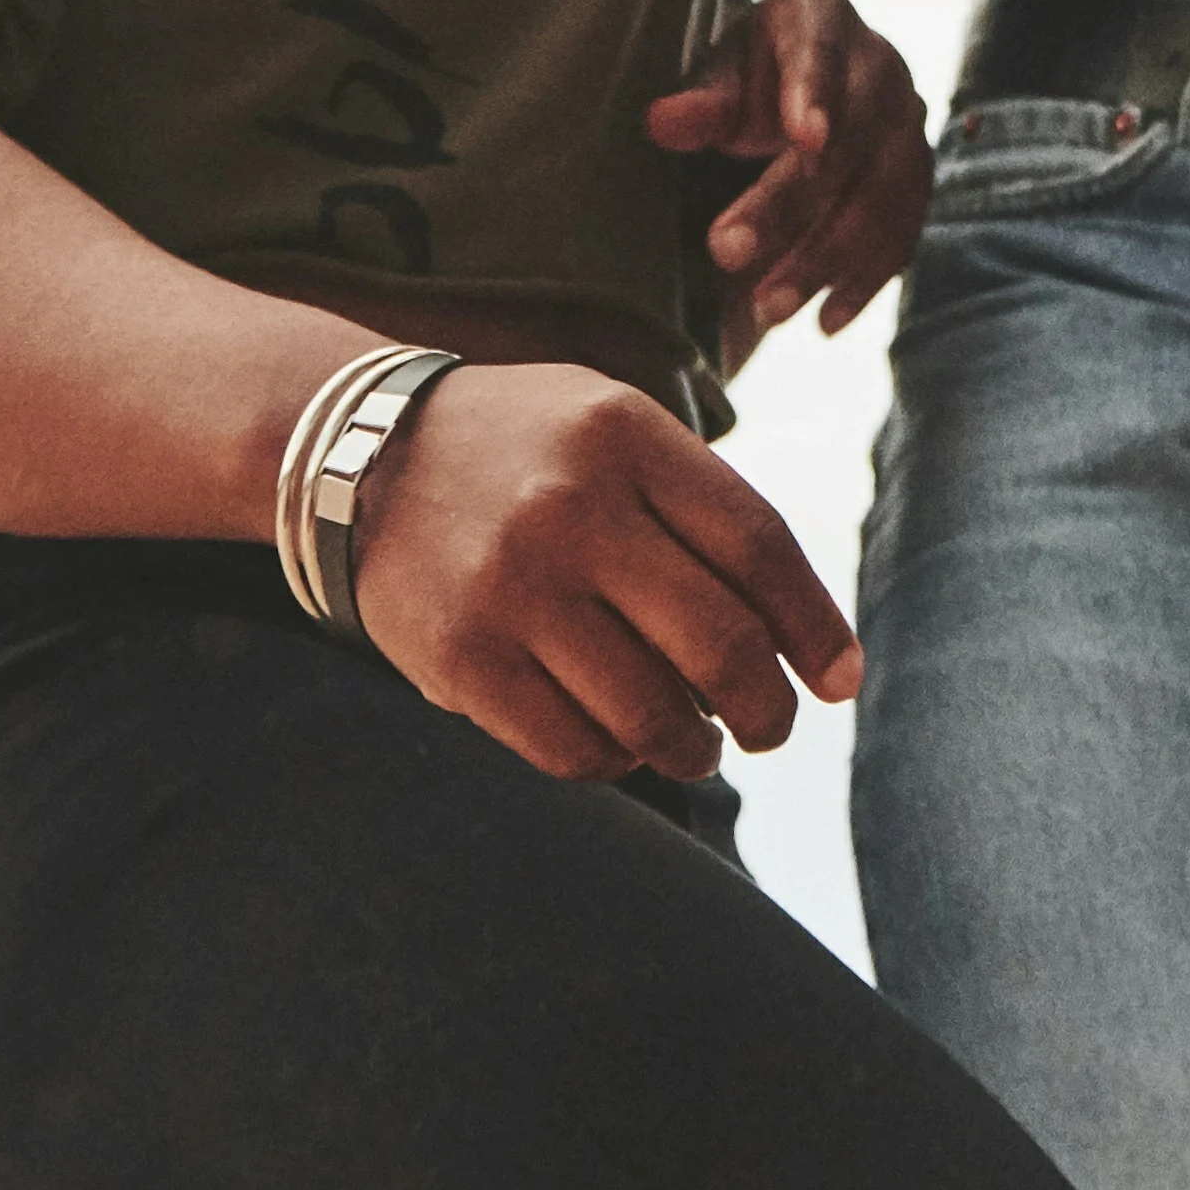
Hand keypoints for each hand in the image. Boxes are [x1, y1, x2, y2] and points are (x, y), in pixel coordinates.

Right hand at [343, 364, 865, 784]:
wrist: (349, 451)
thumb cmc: (522, 451)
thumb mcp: (613, 426)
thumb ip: (702, 506)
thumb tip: (805, 641)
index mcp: (626, 436)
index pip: (759, 548)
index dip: (816, 627)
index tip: (840, 681)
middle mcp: (571, 507)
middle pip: (721, 643)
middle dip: (769, 709)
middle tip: (773, 727)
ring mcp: (510, 585)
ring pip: (652, 713)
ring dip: (695, 749)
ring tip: (698, 746)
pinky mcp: (459, 655)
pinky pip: (572, 748)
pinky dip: (617, 763)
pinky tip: (622, 744)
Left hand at [642, 0, 928, 349]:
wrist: (810, 78)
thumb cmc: (753, 75)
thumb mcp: (719, 73)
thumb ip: (699, 102)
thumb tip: (661, 123)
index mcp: (823, 18)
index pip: (820, 56)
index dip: (816, 97)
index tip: (804, 141)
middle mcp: (882, 66)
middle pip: (848, 143)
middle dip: (790, 206)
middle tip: (726, 255)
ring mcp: (909, 124)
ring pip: (881, 198)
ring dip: (826, 259)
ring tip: (767, 310)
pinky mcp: (918, 176)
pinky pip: (904, 233)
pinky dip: (866, 281)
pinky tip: (825, 321)